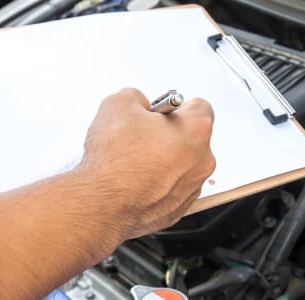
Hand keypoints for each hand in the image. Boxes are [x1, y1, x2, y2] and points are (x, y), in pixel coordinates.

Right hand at [76, 88, 215, 238]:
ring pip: (182, 165)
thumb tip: (137, 104)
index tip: (159, 112)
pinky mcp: (179, 208)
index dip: (174, 107)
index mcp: (196, 130)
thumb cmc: (115, 161)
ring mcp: (192, 187)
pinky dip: (158, 184)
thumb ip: (136, 97)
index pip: (199, 106)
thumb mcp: (118, 104)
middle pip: (191, 138)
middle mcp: (202, 160)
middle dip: (169, 134)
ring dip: (164, 161)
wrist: (102, 204)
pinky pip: (172, 188)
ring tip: (134, 161)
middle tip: (141, 137)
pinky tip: (135, 181)